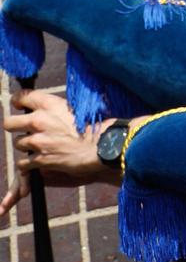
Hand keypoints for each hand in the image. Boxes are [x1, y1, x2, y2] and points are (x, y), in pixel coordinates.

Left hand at [2, 90, 101, 211]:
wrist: (101, 146)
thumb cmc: (92, 126)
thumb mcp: (72, 108)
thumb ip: (53, 108)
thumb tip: (43, 108)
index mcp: (49, 104)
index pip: (21, 97)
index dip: (18, 102)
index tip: (20, 107)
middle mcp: (40, 120)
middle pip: (9, 122)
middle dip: (14, 126)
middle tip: (23, 129)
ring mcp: (39, 141)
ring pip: (18, 143)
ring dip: (26, 146)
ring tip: (40, 147)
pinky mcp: (40, 159)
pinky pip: (23, 162)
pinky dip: (29, 164)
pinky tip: (39, 161)